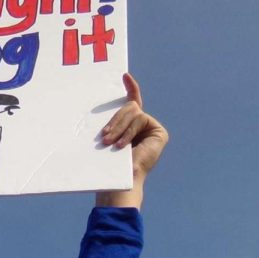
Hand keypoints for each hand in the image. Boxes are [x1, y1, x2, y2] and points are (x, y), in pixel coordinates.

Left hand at [96, 74, 168, 208]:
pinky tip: (122, 145)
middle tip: (104, 137)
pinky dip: (129, 131)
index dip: (131, 88)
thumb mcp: (106, 138)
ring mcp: (153, 129)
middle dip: (115, 120)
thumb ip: (110, 124)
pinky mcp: (159, 133)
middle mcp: (144, 127)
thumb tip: (99, 107)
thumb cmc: (107, 166)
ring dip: (119, 127)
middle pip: (130, 107)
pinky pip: (140, 119)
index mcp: (131, 129)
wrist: (119, 182)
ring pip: (134, 111)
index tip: (124, 75)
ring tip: (109, 143)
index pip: (132, 103)